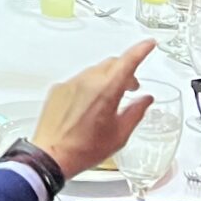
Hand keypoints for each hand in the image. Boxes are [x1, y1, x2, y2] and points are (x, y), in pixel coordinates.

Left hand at [33, 43, 157, 180]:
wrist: (51, 156)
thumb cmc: (83, 150)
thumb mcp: (119, 135)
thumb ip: (136, 112)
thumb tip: (146, 100)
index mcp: (106, 90)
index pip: (128, 61)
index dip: (141, 50)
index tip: (149, 44)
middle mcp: (87, 81)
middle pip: (112, 64)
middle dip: (125, 71)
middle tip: (131, 87)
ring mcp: (70, 83)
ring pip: (94, 72)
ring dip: (106, 79)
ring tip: (108, 101)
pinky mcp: (58, 89)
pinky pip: (78, 80)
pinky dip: (88, 87)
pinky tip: (88, 106)